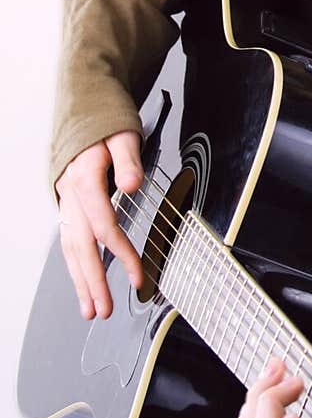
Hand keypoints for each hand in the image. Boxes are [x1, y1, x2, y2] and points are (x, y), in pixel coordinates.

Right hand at [55, 131, 144, 319]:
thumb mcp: (123, 133)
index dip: (121, 252)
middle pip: (81, 246)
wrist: (85, 107)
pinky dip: (76, 265)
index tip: (138, 275)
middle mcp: (71, 194)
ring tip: (92, 309)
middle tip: (104, 310)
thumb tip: (133, 185)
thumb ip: (128, 160)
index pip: (103, 224)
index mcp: (84, 178)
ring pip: (70, 248)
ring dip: (81, 281)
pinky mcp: (69, 204)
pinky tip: (84, 284)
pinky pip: (70, 240)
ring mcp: (67, 200)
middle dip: (93, 281)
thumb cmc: (106, 121)